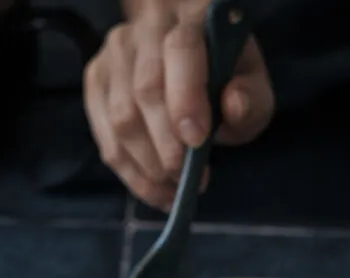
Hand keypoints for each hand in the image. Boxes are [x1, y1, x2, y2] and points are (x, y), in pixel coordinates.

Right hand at [83, 3, 273, 208]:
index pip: (180, 50)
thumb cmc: (224, 72)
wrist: (187, 53)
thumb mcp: (251, 81)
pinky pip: (106, 136)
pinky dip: (130, 173)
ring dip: (148, 166)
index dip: (185, 99)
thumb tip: (234, 106)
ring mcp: (115, 53)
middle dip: (166, 146)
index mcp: (192, 16)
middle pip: (144, 90)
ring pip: (121, 117)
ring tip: (173, 188)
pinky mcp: (97, 79)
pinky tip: (154, 189)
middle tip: (186, 177)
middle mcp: (147, 28)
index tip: (197, 141)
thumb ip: (252, 97)